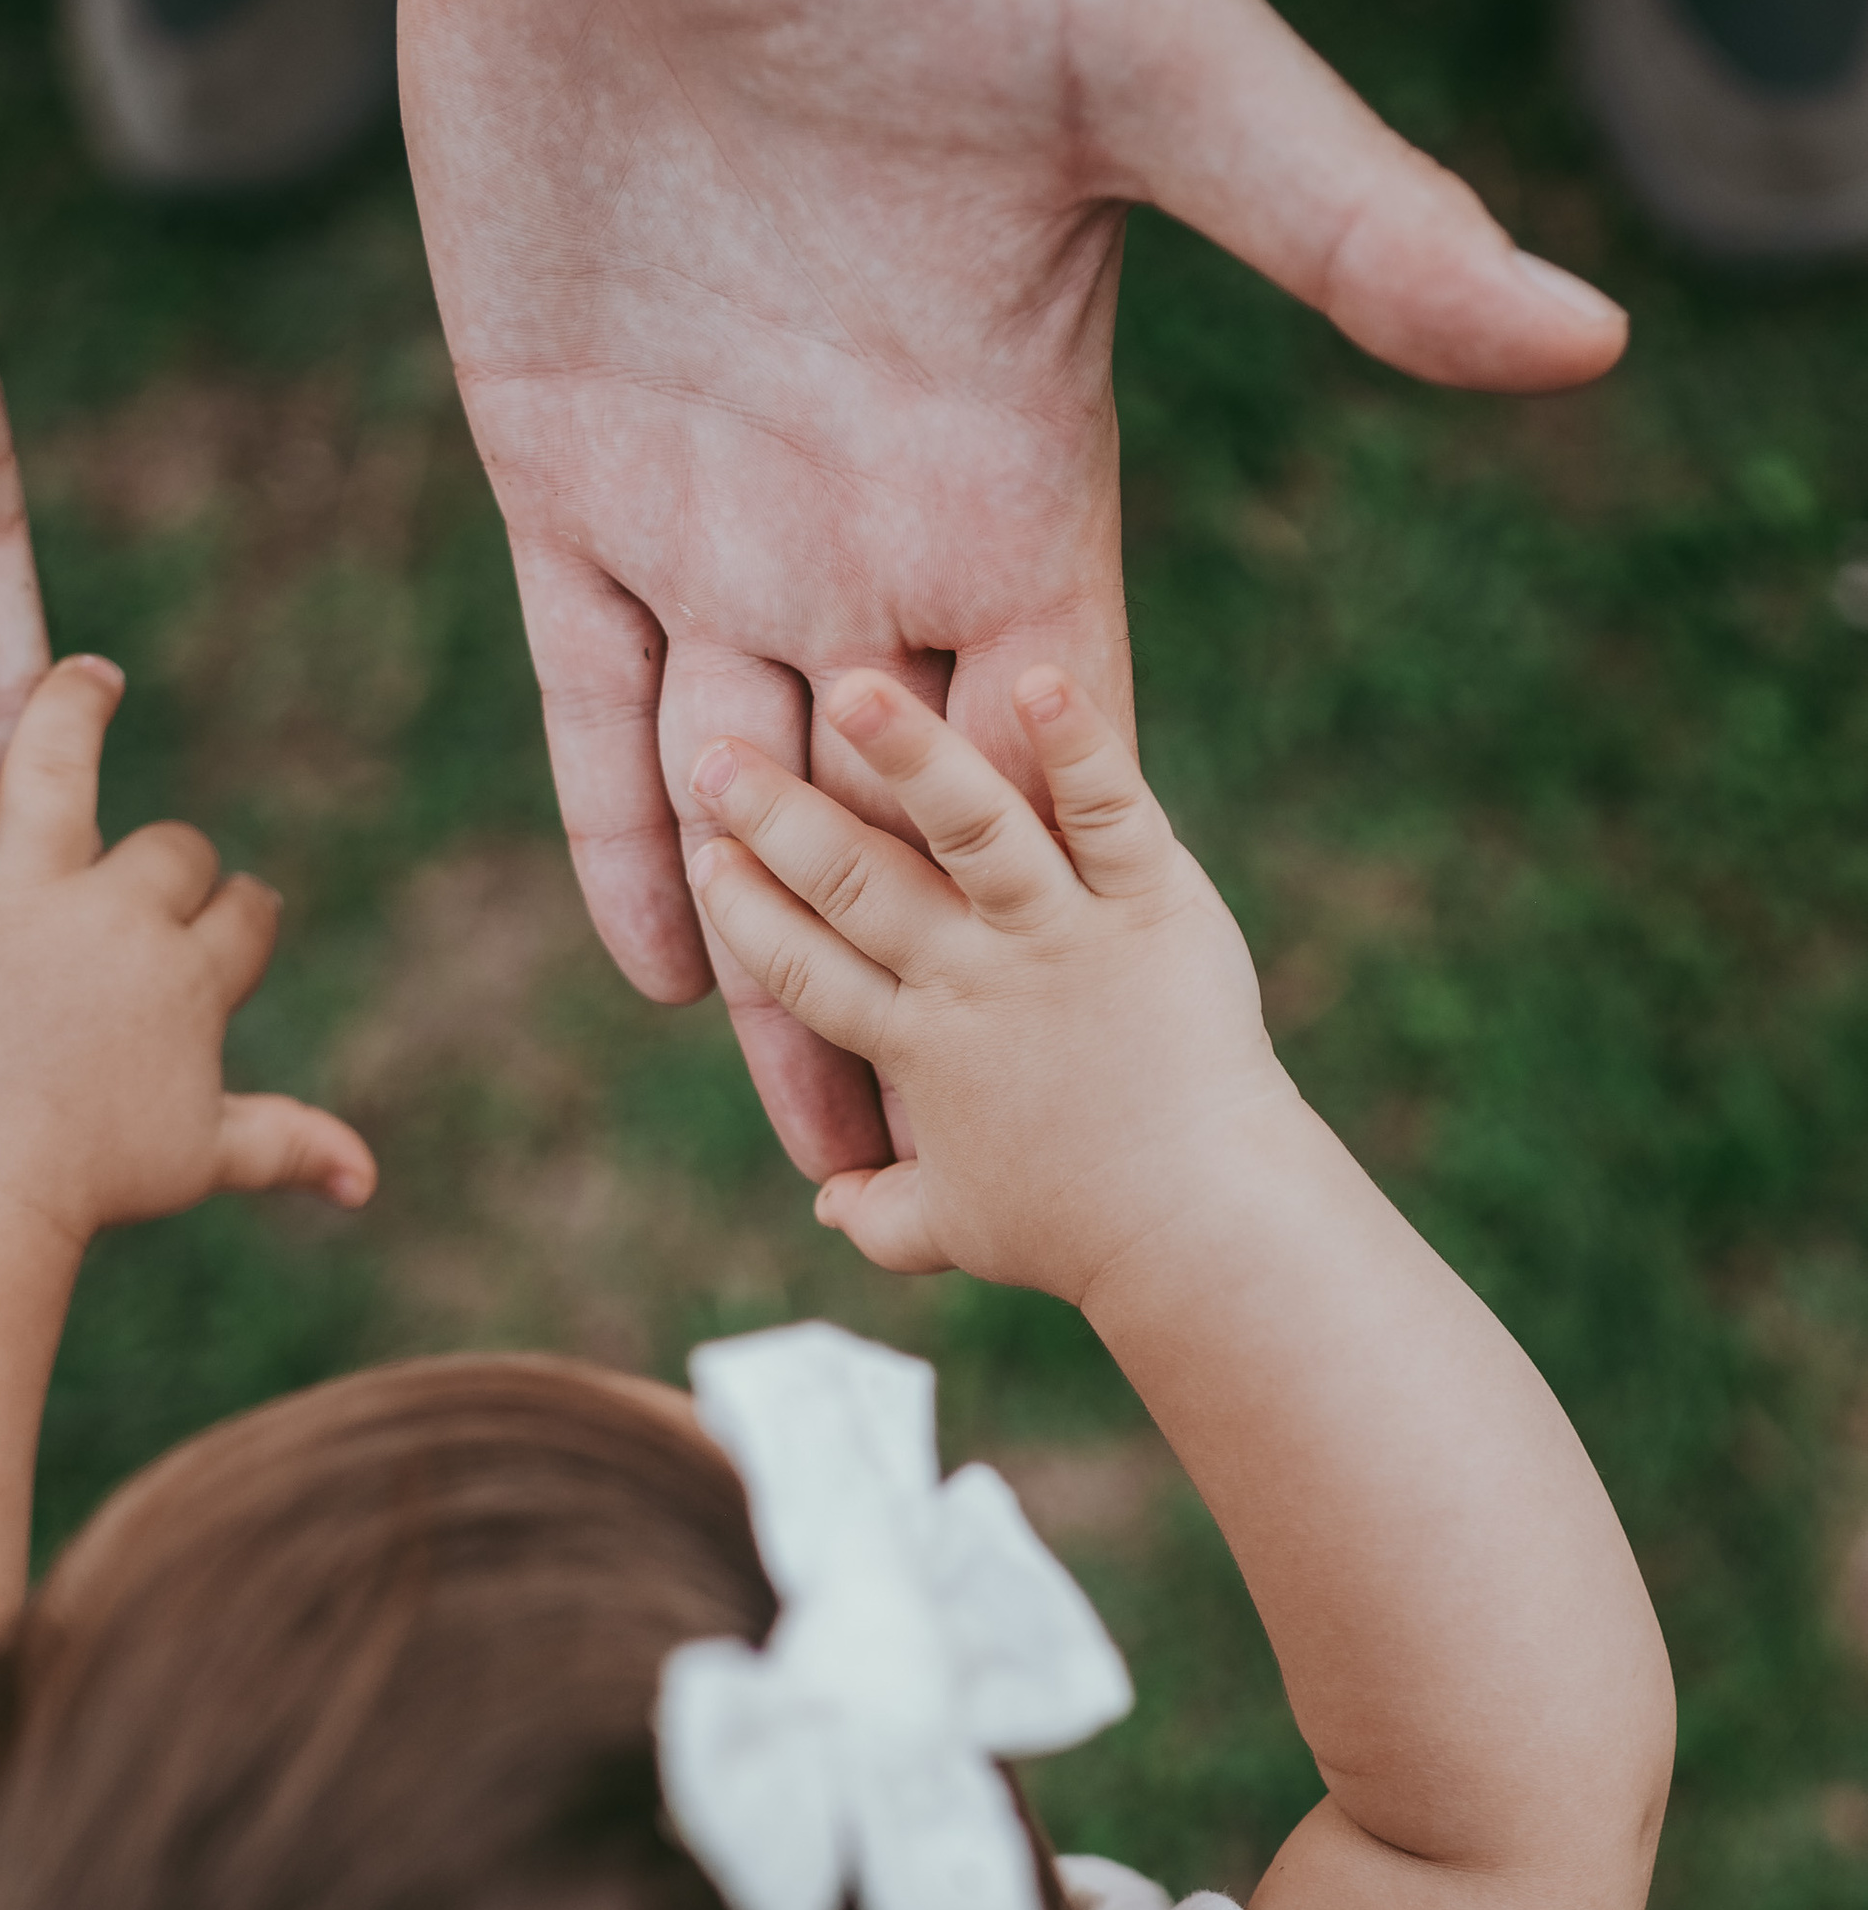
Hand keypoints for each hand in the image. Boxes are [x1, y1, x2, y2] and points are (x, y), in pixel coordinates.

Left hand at [0, 657, 373, 1248]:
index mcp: (191, 979)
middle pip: (171, 850)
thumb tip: (367, 1182)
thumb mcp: (197, 1160)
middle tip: (139, 887)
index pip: (244, 914)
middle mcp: (117, 918)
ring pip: (54, 758)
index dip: (241, 914)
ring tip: (90, 680)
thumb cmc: (85, 1186)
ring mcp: (21, 897)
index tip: (234, 917)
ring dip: (73, 706)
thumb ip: (286, 1145)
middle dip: (168, 865)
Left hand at [402, 0, 1624, 1178]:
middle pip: (901, 821)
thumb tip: (1581, 329)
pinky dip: (617, 828)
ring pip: (745, 797)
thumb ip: (1336, 217)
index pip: (1053, 730)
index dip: (1067, 897)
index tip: (1106, 1061)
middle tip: (943, 1170)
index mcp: (1014, 467)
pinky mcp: (565, 477)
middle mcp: (869, 525)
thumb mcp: (1145, 63)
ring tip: (807, 1137)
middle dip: (921, 989)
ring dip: (774, 960)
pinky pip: (585, 695)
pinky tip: (651, 967)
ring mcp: (714, 513)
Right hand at [686, 666, 1283, 1302]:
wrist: (1207, 1230)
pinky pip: (1109, 811)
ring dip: (909, 758)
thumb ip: (884, 1212)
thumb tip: (830, 1206)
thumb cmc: (1083, 1233)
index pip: (806, 973)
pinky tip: (1035, 676)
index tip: (701, 860)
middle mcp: (974, 980)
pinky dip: (1077, 743)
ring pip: (972, 830)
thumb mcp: (963, 1230)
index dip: (747, 917)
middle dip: (778, 820)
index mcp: (919, 1047)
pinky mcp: (1151, 901)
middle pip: (859, 887)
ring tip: (852, 689)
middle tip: (711, 758)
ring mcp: (1062, 934)